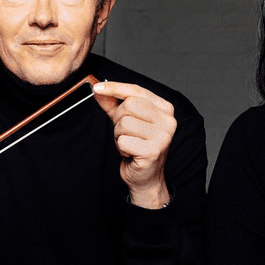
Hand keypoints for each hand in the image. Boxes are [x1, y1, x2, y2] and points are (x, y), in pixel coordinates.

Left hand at [92, 81, 176, 208]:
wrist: (145, 176)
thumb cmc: (137, 146)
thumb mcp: (125, 121)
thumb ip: (113, 104)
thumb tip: (99, 90)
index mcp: (165, 109)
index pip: (137, 91)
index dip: (115, 87)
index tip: (97, 87)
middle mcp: (168, 121)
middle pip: (129, 105)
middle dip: (117, 118)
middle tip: (123, 132)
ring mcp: (163, 137)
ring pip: (124, 123)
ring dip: (118, 135)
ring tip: (128, 143)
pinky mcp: (153, 151)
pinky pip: (123, 141)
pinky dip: (120, 148)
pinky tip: (130, 153)